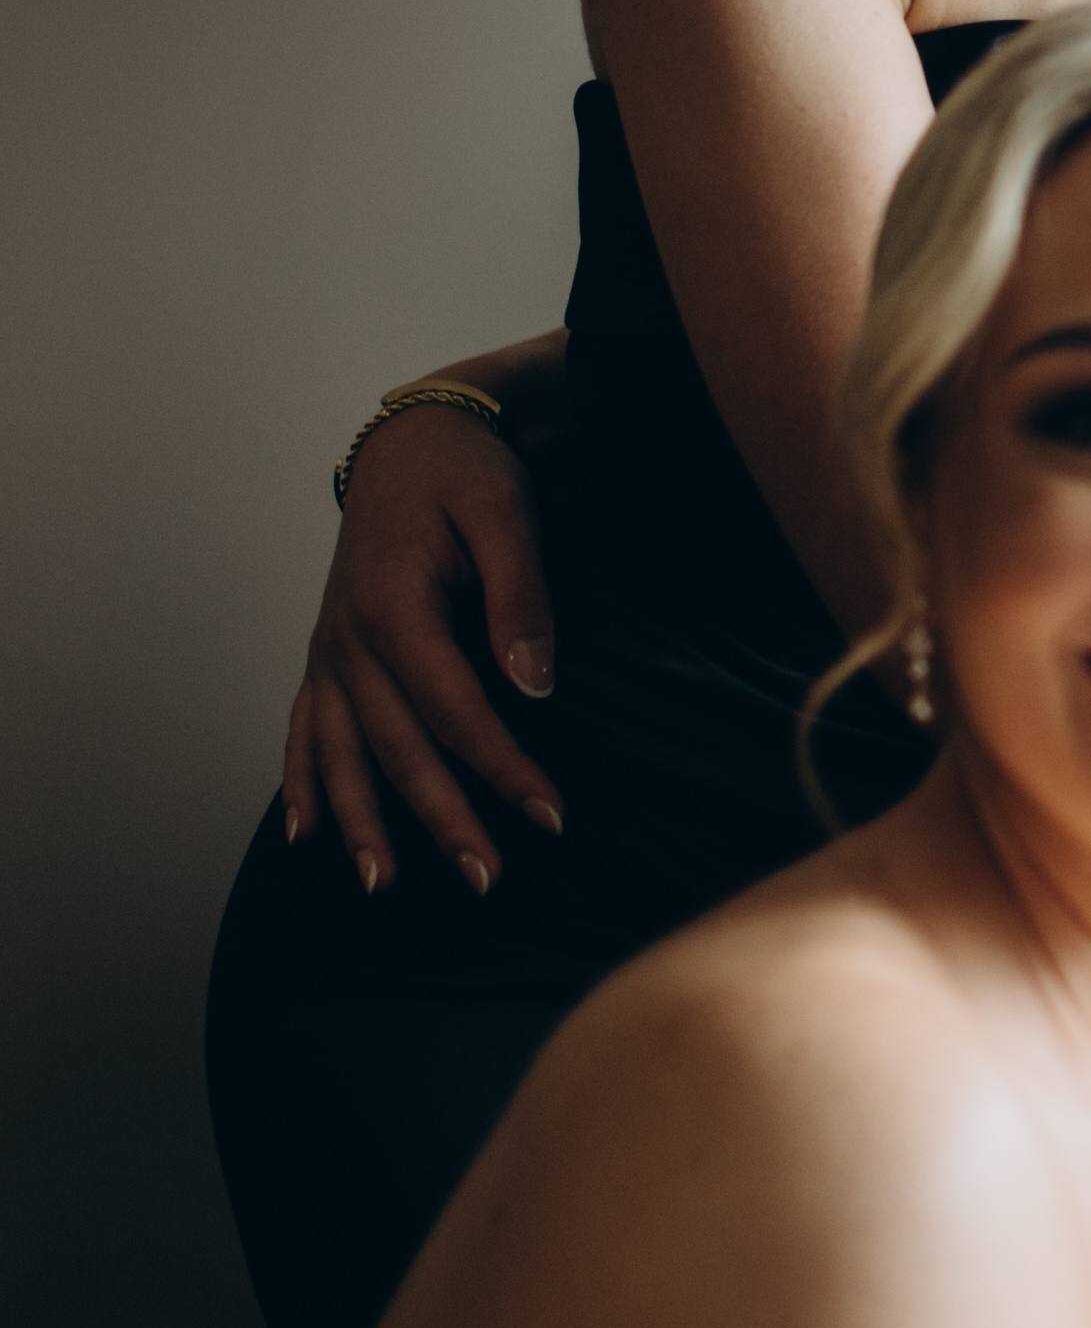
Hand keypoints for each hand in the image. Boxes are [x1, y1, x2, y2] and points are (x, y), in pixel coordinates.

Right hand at [281, 408, 561, 892]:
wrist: (409, 441)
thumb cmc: (466, 475)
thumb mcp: (507, 516)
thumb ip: (520, 599)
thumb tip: (537, 687)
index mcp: (394, 608)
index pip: (455, 711)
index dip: (503, 768)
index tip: (551, 816)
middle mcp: (348, 640)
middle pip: (397, 747)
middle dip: (443, 819)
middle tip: (489, 879)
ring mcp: (329, 650)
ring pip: (339, 752)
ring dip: (361, 822)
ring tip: (384, 885)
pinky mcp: (326, 654)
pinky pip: (302, 729)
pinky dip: (301, 782)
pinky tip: (305, 835)